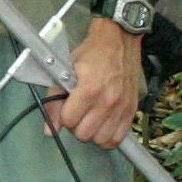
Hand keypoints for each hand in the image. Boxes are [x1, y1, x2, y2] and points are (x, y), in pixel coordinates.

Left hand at [46, 17, 142, 149]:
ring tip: (90, 118)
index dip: (64, 114)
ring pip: (100, 139)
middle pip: (84, 134)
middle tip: (78, 112)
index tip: (67, 105)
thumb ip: (54, 100)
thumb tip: (50, 130)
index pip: (68, 121)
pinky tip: (103, 125)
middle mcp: (108, 101)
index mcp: (89, 89)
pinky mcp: (132, 110)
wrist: (118, 41)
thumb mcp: (66, 71)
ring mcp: (122, 107)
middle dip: (76, 125)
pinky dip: (108, 137)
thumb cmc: (92, 53)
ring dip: (92, 132)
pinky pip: (118, 138)